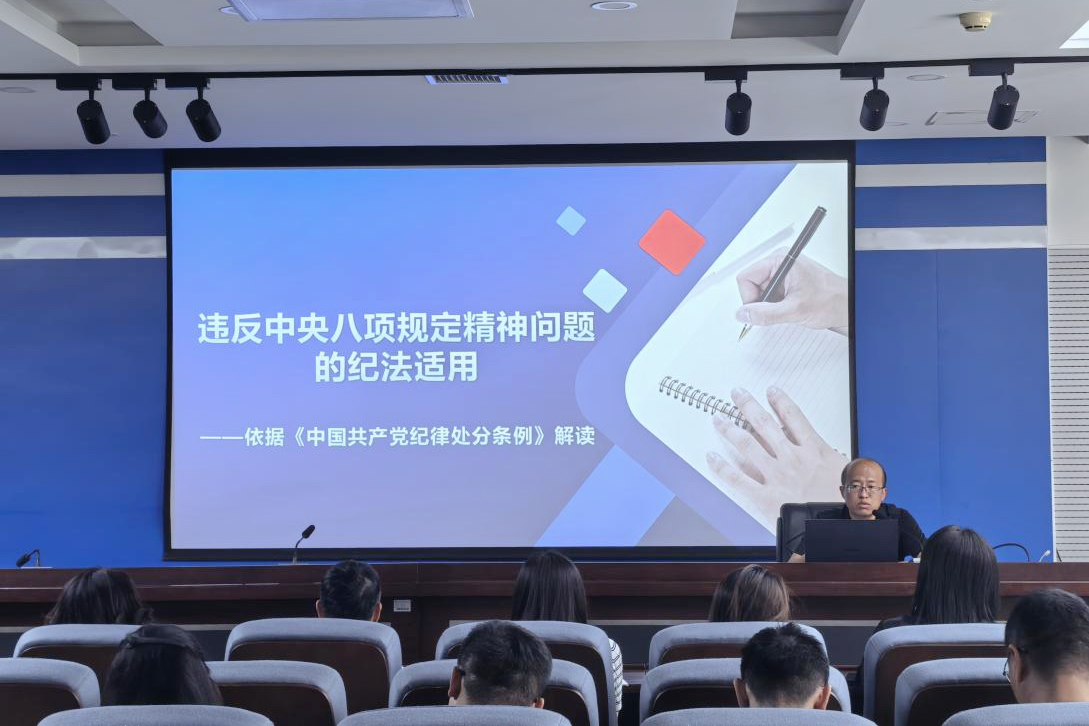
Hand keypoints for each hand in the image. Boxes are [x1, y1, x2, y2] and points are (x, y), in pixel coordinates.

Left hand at [706, 386, 847, 530]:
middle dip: (748, 405)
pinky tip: (711, 458)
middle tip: (736, 394)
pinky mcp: (764, 497)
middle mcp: (792, 459)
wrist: (839, 530)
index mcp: (814, 451)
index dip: (780, 401)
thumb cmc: (846, 506)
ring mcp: (776, 476)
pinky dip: (721, 467)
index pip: (794, 417)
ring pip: (747, 445)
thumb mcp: (849, 476)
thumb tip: (834, 455)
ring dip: (730, 429)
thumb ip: (836, 461)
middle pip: (764, 424)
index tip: (771, 390)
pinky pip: (737, 479)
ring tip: (718, 418)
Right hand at [735, 250, 847, 332]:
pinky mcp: (786, 283)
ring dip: (769, 305)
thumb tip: (744, 314)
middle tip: (777, 310)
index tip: (759, 309)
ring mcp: (783, 273)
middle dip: (760, 302)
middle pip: (751, 285)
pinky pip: (769, 296)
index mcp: (781, 260)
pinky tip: (788, 309)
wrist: (847, 306)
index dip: (749, 297)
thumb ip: (765, 313)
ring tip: (787, 309)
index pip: (746, 277)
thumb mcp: (794, 310)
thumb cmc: (831, 300)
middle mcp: (781, 263)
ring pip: (760, 292)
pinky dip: (774, 306)